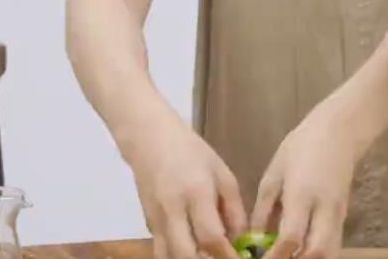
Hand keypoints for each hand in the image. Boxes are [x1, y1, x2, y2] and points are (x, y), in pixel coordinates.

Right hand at [123, 115, 246, 258]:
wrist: (150, 140)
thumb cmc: (192, 152)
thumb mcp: (222, 174)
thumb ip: (234, 209)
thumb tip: (240, 239)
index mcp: (196, 193)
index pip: (211, 237)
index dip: (226, 255)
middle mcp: (173, 210)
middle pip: (186, 254)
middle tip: (221, 258)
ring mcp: (156, 219)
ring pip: (168, 257)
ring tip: (207, 255)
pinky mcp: (147, 224)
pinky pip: (162, 248)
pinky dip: (177, 254)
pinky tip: (193, 248)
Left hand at [251, 107, 358, 258]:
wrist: (339, 132)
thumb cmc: (301, 147)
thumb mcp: (274, 173)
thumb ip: (263, 208)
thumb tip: (253, 238)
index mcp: (302, 194)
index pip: (291, 236)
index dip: (276, 255)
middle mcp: (324, 208)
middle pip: (316, 252)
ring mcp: (338, 214)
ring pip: (330, 253)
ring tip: (289, 258)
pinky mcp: (345, 216)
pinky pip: (334, 245)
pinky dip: (319, 255)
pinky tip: (303, 253)